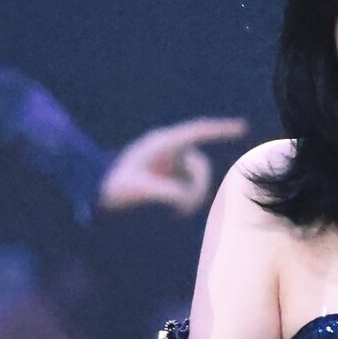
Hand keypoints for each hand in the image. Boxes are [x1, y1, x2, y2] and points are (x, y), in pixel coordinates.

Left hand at [99, 118, 248, 215]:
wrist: (95, 188)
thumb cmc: (114, 186)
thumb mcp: (138, 189)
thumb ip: (165, 193)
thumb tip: (185, 199)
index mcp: (161, 143)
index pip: (197, 131)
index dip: (220, 130)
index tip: (242, 127)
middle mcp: (167, 149)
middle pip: (199, 163)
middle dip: (198, 186)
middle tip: (185, 209)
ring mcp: (167, 161)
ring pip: (195, 176)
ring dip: (190, 194)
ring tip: (175, 211)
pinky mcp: (166, 173)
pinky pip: (187, 183)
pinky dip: (185, 196)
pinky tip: (174, 209)